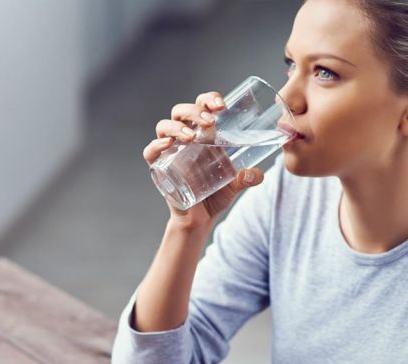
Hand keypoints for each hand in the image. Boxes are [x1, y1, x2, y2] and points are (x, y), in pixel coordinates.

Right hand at [143, 91, 264, 230]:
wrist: (200, 219)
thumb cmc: (216, 195)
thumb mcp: (235, 185)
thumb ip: (247, 178)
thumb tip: (257, 174)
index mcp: (203, 134)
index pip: (201, 106)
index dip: (209, 99)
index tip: (222, 105)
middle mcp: (184, 138)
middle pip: (181, 111)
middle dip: (194, 111)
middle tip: (210, 122)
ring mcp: (170, 151)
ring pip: (164, 126)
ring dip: (177, 126)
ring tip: (192, 136)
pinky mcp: (159, 168)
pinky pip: (150, 152)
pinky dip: (156, 145)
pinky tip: (168, 145)